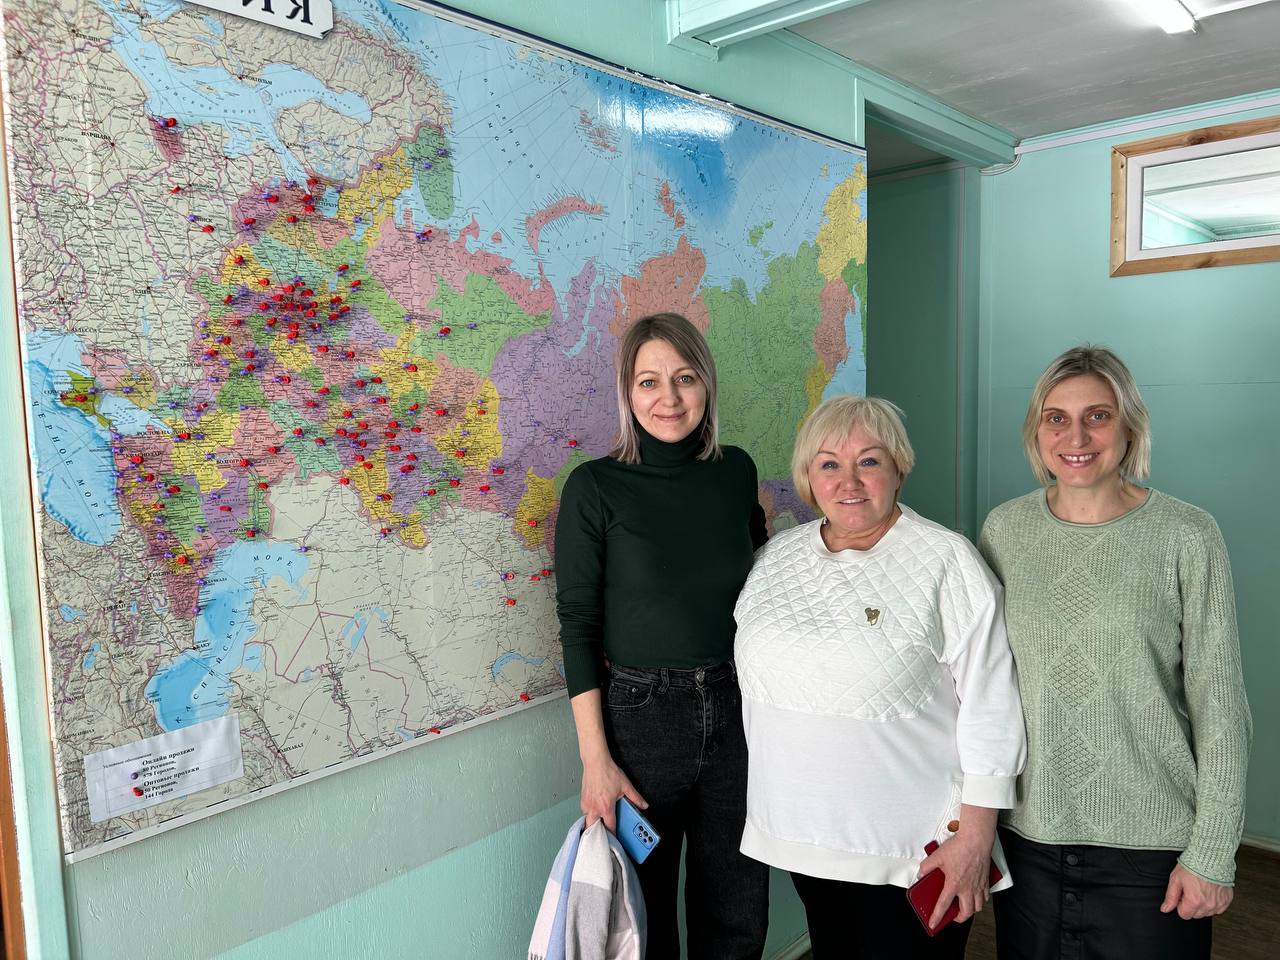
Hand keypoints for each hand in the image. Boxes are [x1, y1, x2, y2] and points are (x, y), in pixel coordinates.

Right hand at [579, 755, 646, 832]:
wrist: (596, 762)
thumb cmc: (608, 772)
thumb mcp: (625, 785)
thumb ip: (635, 797)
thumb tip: (644, 805)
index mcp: (606, 807)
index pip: (610, 826)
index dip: (613, 834)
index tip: (615, 838)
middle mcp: (594, 807)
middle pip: (593, 828)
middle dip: (599, 832)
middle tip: (605, 833)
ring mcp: (586, 803)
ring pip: (588, 819)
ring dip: (593, 822)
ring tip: (600, 821)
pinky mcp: (582, 799)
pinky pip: (584, 811)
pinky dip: (589, 813)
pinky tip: (595, 809)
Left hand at [917, 806, 998, 929]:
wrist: (976, 840)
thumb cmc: (959, 847)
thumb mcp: (937, 856)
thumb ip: (926, 866)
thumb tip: (921, 873)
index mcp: (954, 884)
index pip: (943, 905)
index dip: (937, 917)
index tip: (933, 924)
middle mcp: (968, 889)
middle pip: (966, 913)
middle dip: (959, 918)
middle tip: (953, 916)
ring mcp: (978, 886)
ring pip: (978, 907)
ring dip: (971, 910)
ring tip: (964, 907)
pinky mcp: (985, 881)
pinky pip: (986, 897)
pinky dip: (981, 900)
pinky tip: (975, 895)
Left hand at [1160, 863, 1233, 918]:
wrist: (1210, 857)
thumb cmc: (1193, 866)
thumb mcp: (1176, 879)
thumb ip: (1170, 897)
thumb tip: (1165, 909)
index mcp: (1194, 901)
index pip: (1184, 915)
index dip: (1180, 904)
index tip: (1181, 895)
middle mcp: (1208, 905)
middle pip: (1195, 915)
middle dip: (1190, 905)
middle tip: (1190, 890)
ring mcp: (1219, 903)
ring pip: (1206, 913)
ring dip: (1202, 905)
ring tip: (1200, 889)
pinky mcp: (1227, 900)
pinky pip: (1218, 909)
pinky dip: (1213, 902)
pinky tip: (1209, 891)